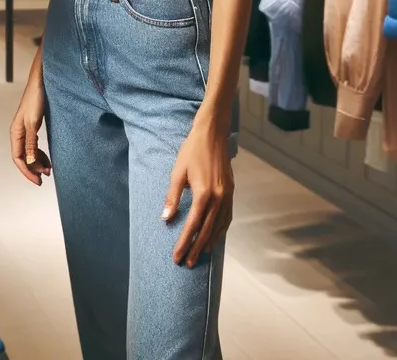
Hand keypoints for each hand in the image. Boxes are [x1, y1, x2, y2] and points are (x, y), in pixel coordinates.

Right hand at [10, 50, 50, 184]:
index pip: (18, 158)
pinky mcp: (33, 126)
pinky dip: (40, 153)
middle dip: (33, 168)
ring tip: (49, 169)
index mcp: (15, 132)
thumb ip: (30, 143)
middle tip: (46, 176)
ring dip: (37, 161)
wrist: (41, 81)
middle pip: (23, 157)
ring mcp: (26, 129)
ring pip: (29, 152)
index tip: (38, 181)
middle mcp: (19, 132)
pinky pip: (34, 145)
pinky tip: (47, 157)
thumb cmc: (35, 98)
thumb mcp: (33, 123)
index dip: (27, 171)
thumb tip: (28, 162)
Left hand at [163, 112, 233, 266]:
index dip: (183, 243)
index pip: (192, 225)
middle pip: (206, 230)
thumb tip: (166, 219)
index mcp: (203, 194)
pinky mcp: (231, 192)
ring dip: (209, 242)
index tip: (176, 257)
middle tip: (186, 263)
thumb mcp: (177, 172)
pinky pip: (227, 218)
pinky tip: (214, 236)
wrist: (212, 134)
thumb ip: (172, 197)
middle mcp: (218, 198)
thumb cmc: (191, 151)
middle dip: (195, 248)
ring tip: (199, 254)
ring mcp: (227, 196)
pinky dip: (220, 230)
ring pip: (219, 227)